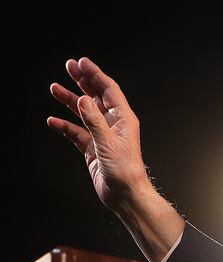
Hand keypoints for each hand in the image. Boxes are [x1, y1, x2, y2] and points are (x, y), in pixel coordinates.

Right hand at [47, 57, 183, 261]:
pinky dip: (65, 126)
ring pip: (84, 113)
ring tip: (54, 88)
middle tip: (69, 67)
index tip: (82, 62)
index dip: (95, 75)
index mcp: (123, 119)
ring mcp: (102, 136)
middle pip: (96, 97)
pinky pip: (76, 133)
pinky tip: (53, 121)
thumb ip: (94, 120)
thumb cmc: (125, 170)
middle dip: (82, 81)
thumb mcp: (108, 142)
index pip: (109, 90)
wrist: (125, 194)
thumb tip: (84, 99)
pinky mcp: (93, 149)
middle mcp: (113, 125)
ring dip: (70, 101)